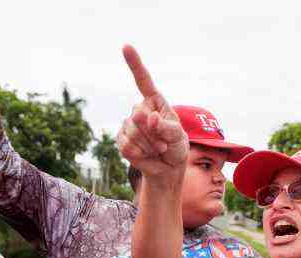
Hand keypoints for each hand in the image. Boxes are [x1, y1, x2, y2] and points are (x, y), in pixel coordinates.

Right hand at [116, 45, 187, 182]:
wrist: (167, 168)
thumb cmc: (176, 147)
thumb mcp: (178, 136)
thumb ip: (166, 127)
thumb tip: (149, 117)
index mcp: (155, 102)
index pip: (143, 80)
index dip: (134, 63)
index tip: (126, 47)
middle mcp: (139, 110)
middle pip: (138, 116)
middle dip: (153, 133)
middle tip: (164, 143)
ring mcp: (128, 125)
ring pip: (132, 132)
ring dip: (149, 146)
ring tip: (158, 149)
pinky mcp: (121, 141)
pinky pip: (126, 146)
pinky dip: (140, 154)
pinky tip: (146, 155)